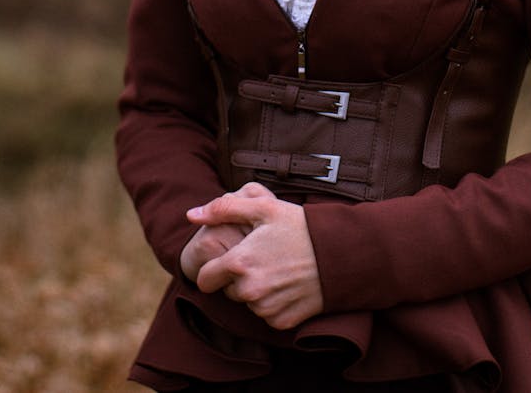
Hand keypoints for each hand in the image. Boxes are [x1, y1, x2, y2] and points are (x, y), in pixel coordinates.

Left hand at [185, 182, 323, 329]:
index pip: (204, 279)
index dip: (214, 268)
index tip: (229, 260)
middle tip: (262, 258)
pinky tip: (287, 284)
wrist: (339, 254)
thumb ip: (223, 209)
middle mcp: (249, 291)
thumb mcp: (263, 207)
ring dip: (256, 290)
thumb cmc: (299, 226)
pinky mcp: (282, 322)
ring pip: (247, 303)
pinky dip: (273, 303)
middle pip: (227, 291)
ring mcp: (265, 309)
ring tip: (277, 268)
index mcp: (239, 263)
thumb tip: (190, 215)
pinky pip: (266, 315)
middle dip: (238, 278)